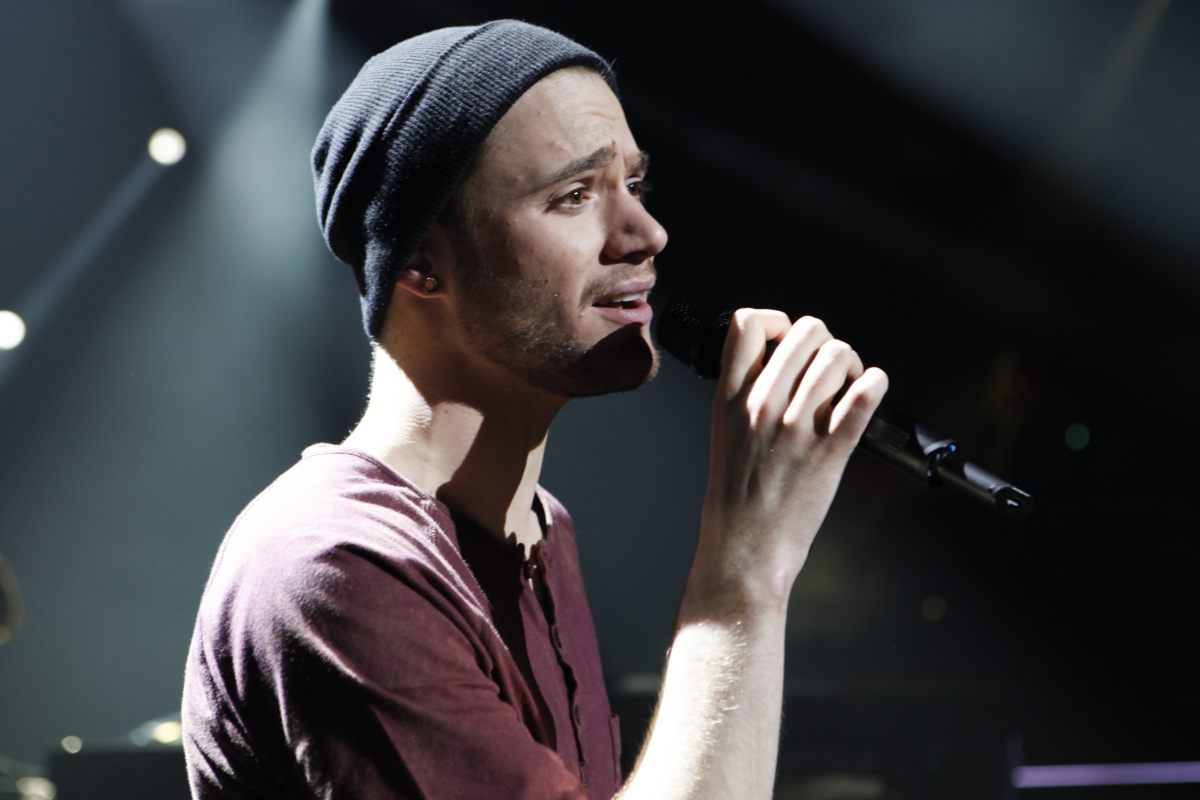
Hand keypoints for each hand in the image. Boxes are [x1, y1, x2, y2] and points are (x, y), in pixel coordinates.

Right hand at [688, 309, 887, 612]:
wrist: (745, 549)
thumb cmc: (736, 498)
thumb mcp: (724, 433)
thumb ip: (746, 394)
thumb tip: (781, 361)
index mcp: (730, 399)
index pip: (747, 324)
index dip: (775, 322)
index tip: (786, 341)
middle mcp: (761, 407)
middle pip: (804, 332)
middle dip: (824, 342)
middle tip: (828, 367)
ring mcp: (795, 429)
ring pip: (836, 356)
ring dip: (851, 364)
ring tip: (849, 385)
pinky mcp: (829, 452)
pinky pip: (864, 397)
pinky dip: (875, 384)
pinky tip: (871, 389)